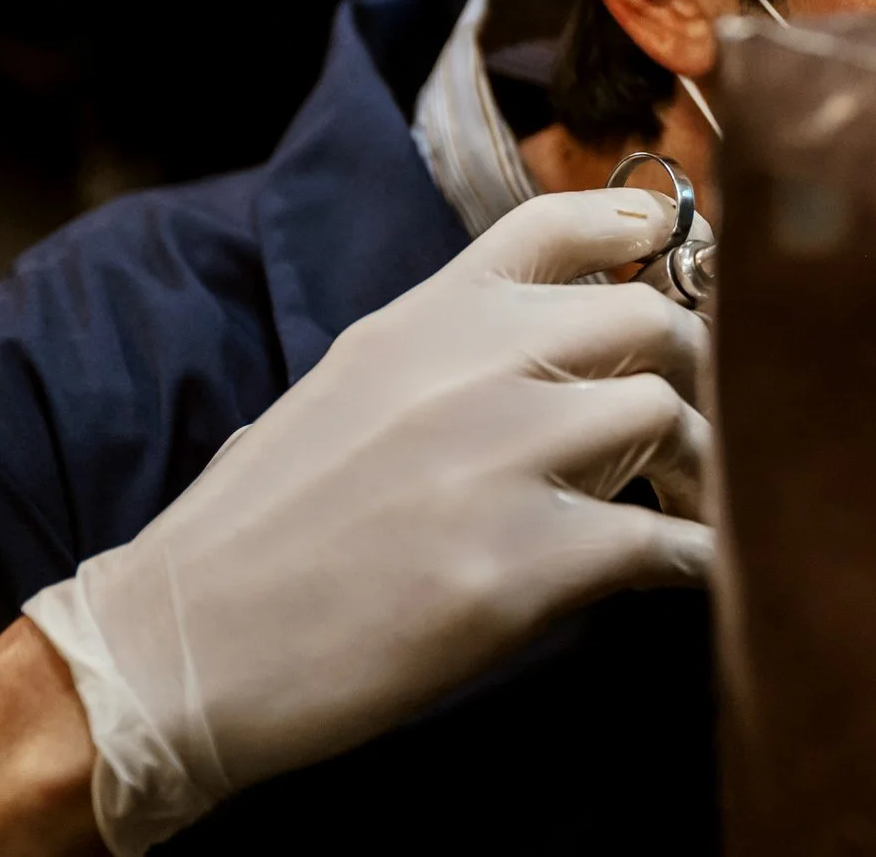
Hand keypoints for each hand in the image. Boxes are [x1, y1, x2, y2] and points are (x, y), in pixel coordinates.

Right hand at [23, 189, 711, 853]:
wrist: (174, 649)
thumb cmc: (259, 532)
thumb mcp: (350, 391)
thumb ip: (451, 356)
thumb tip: (561, 355)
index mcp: (420, 320)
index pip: (556, 225)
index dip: (638, 229)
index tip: (680, 255)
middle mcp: (467, 369)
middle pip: (650, 319)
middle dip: (696, 369)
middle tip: (696, 423)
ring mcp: (495, 462)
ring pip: (666, 419)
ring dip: (701, 465)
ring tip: (687, 504)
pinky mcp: (516, 568)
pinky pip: (661, 544)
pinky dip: (697, 560)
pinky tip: (691, 573)